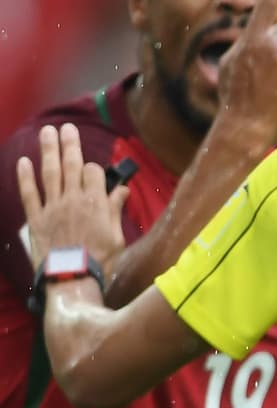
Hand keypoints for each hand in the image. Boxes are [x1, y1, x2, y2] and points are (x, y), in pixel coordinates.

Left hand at [16, 123, 128, 268]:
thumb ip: (115, 210)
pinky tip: (23, 161)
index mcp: (96, 203)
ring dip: (48, 150)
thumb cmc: (100, 261)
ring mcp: (52, 208)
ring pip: (50, 173)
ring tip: (47, 132)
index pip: (94, 173)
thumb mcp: (117, 236)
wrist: (72, 280)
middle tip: (67, 127)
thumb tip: (122, 190)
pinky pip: (29, 194)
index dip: (94, 168)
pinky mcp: (36, 219)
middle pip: (71, 165)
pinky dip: (25, 178)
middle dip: (70, 144)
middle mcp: (73, 200)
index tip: (94, 172)